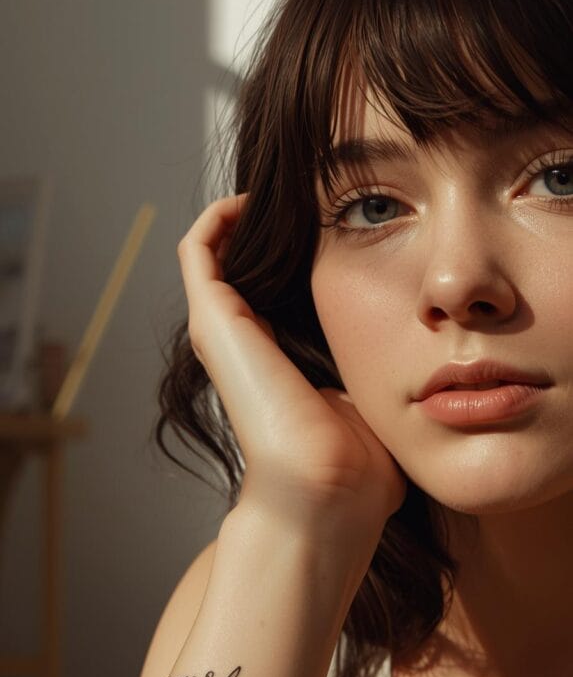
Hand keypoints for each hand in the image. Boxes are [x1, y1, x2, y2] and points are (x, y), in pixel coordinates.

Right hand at [178, 194, 406, 543]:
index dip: (298, 251)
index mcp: (272, 360)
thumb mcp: (370, 392)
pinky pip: (200, 246)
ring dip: (245, 215)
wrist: (328, 487)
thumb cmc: (357, 459)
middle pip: (243, 265)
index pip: (272, 290)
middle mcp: (239, 343)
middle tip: (312, 195)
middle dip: (275, 227)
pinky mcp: (213, 318)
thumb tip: (418, 343)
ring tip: (286, 189)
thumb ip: (374, 363)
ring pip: (216, 249)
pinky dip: (223, 215)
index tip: (334, 220)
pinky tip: (259, 198)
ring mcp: (221, 330)